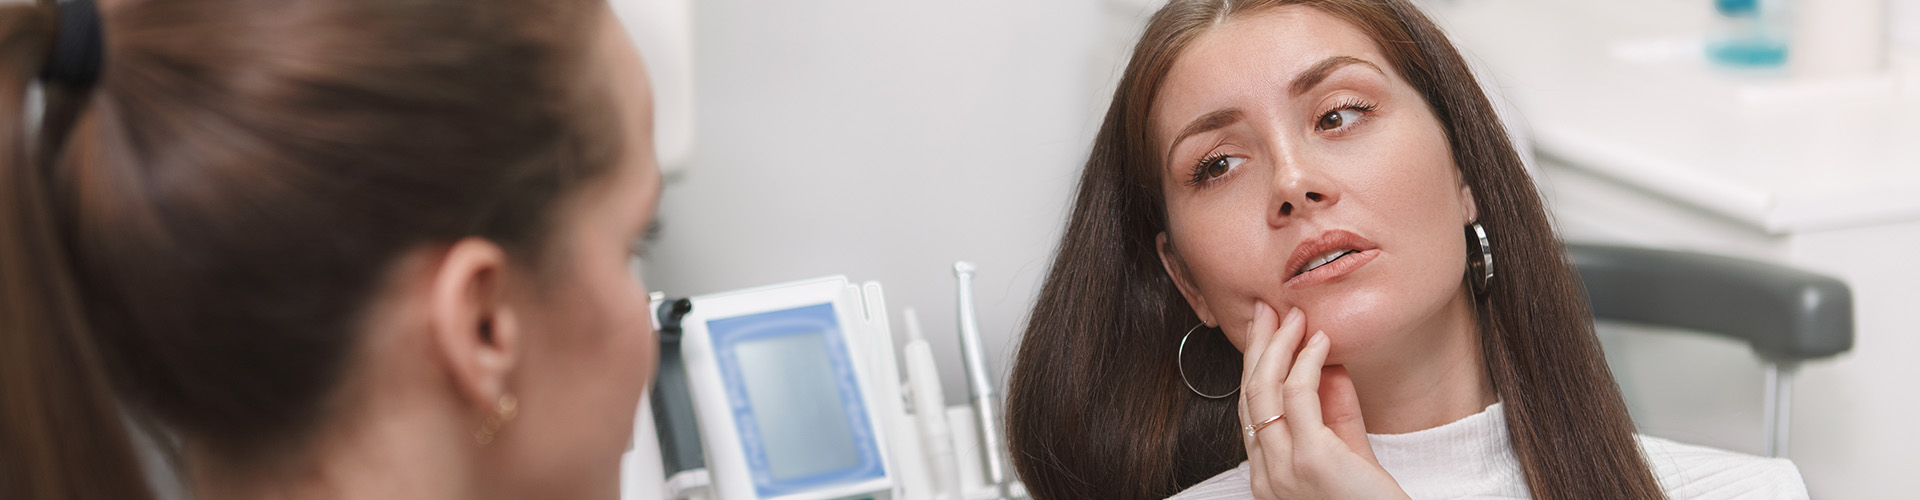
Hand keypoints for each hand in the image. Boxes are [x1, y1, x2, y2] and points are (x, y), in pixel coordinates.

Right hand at [1239, 302, 1406, 499]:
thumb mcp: (1349, 454)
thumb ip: (1335, 413)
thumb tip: (1326, 366)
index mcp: (1270, 476)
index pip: (1251, 411)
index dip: (1257, 366)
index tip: (1268, 331)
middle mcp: (1267, 474)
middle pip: (1249, 395)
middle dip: (1257, 346)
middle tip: (1267, 310)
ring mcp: (1284, 469)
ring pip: (1263, 391)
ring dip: (1279, 345)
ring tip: (1294, 317)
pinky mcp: (1311, 461)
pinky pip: (1298, 397)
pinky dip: (1307, 361)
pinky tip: (1319, 342)